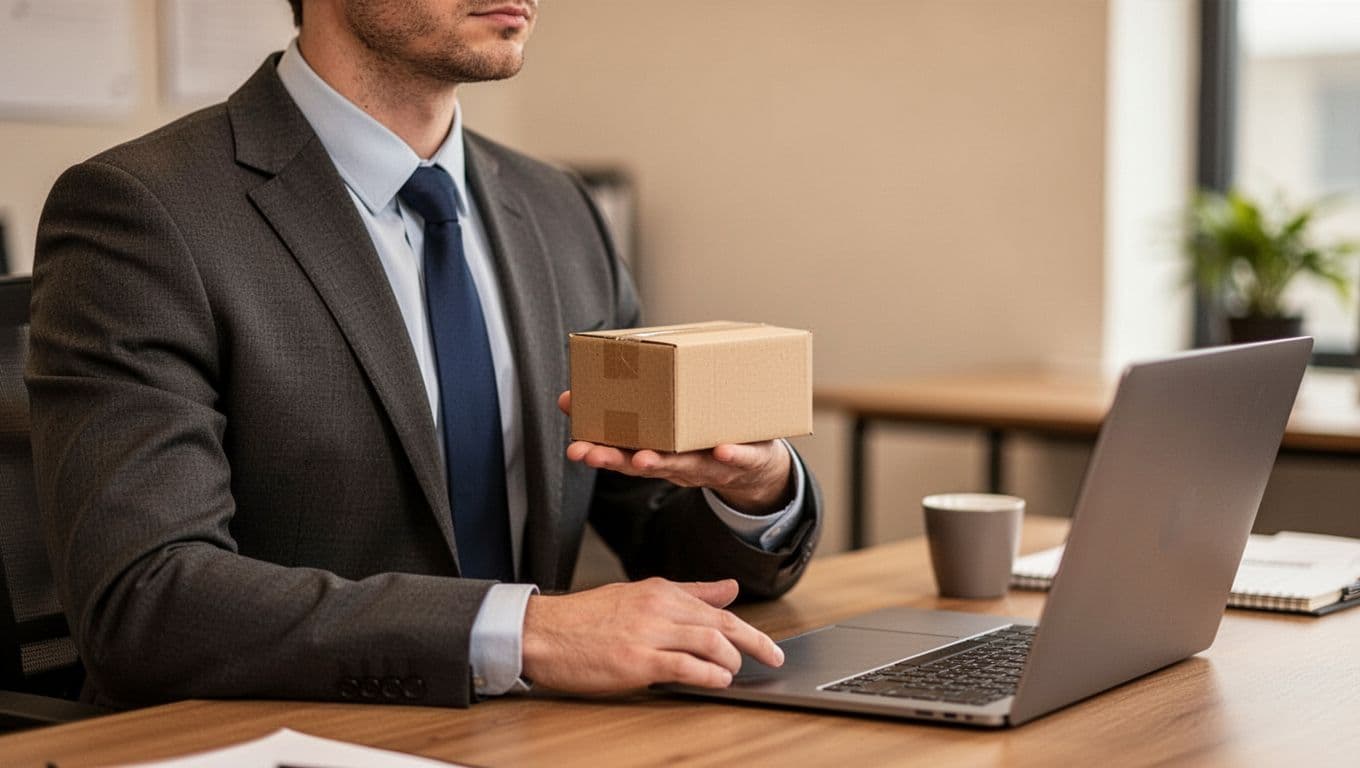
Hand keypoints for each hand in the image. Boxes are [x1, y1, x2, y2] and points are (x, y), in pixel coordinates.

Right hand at [520, 577, 783, 692]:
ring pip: (711, 643)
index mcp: (660, 591)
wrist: (542, 632)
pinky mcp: (638, 660)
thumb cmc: (585, 619)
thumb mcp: (639, 595)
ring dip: (732, 662)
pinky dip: (710, 676)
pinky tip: (717, 682)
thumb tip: (728, 589)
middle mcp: (659, 608)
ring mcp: (649, 633)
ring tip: (734, 674)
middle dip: (755, 643)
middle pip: (722, 624)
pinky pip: (688, 667)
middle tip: (774, 658)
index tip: (767, 645)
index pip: (717, 609)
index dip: (748, 628)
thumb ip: (688, 593)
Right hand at [558, 391, 794, 513]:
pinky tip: (722, 448)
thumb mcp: (677, 426)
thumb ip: (650, 405)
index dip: (591, 434)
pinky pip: (739, 458)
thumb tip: (614, 364)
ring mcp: (710, 462)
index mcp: (658, 451)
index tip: (566, 414)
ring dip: (661, 463)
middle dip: (611, 458)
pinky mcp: (747, 458)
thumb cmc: (707, 437)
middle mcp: (677, 462)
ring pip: (682, 464)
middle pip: (639, 463)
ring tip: (644, 458)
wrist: (759, 470)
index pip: (618, 447)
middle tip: (584, 452)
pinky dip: (730, 455)